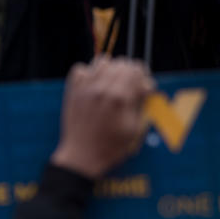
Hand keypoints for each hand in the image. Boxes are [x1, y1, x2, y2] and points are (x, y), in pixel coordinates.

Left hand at [50, 56, 154, 179]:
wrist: (81, 157)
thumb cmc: (111, 147)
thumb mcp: (134, 128)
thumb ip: (140, 102)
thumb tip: (147, 84)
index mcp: (120, 98)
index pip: (135, 68)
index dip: (142, 75)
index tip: (142, 85)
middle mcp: (101, 89)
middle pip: (120, 62)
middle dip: (128, 71)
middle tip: (128, 86)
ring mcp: (84, 89)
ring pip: (101, 61)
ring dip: (109, 69)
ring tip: (111, 84)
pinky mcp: (72, 92)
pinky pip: (79, 69)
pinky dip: (88, 73)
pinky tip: (93, 85)